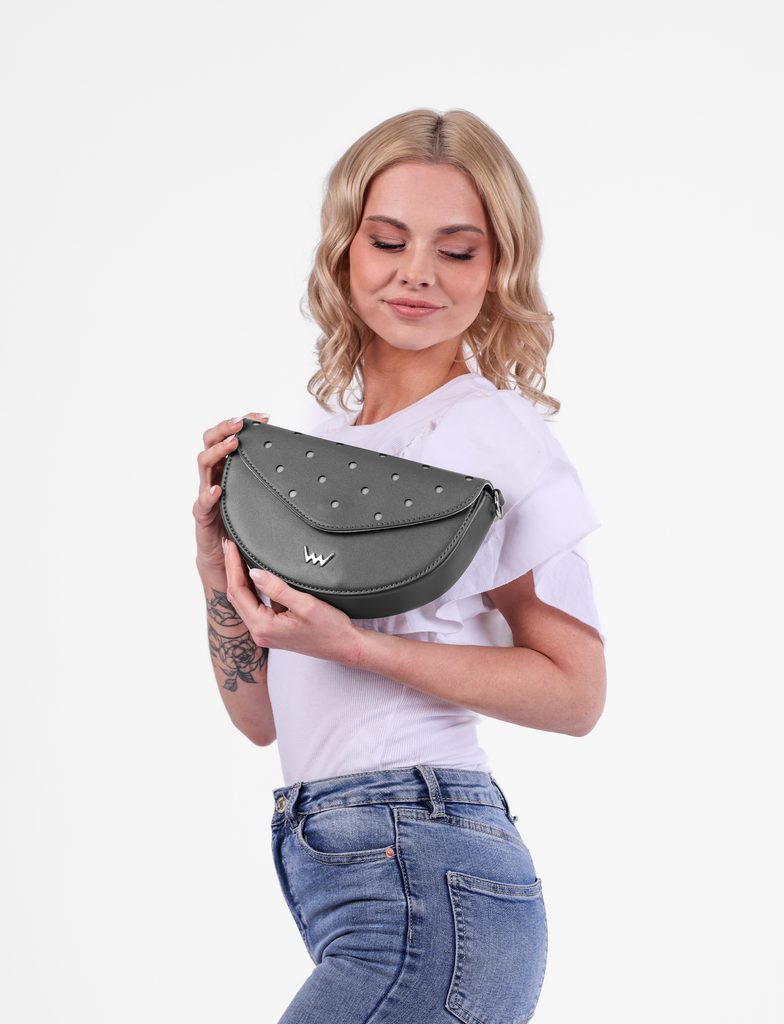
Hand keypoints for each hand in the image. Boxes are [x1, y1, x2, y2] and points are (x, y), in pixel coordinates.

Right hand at [193, 412, 268, 570]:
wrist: (224, 556)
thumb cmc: (241, 523)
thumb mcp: (259, 496)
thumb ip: (270, 481)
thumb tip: (303, 468)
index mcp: (228, 468)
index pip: (230, 436)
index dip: (244, 423)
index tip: (263, 417)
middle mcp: (214, 476)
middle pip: (210, 442)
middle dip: (225, 428)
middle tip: (241, 422)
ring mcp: (205, 494)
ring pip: (203, 464)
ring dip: (218, 451)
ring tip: (233, 443)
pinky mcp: (202, 516)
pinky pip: (201, 503)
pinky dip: (208, 494)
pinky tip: (217, 489)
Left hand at [221, 536, 361, 665]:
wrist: (345, 646)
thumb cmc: (330, 628)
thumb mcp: (305, 604)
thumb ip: (277, 588)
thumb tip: (254, 572)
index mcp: (263, 626)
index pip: (238, 592)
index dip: (233, 567)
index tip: (231, 546)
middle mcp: (260, 633)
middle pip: (236, 597)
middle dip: (232, 570)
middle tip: (229, 546)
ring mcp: (265, 633)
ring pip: (244, 602)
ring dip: (240, 579)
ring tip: (237, 556)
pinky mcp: (273, 631)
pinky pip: (255, 607)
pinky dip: (251, 590)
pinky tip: (253, 575)